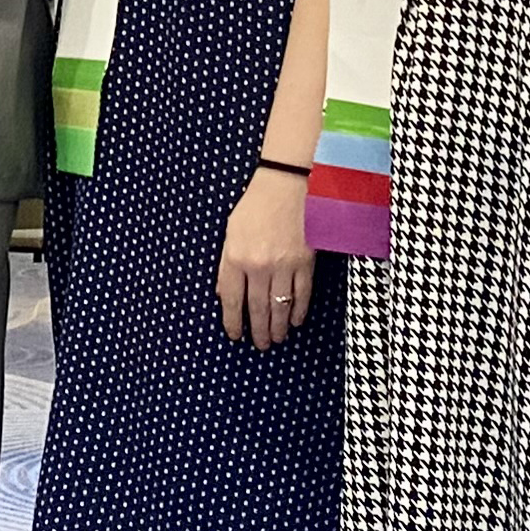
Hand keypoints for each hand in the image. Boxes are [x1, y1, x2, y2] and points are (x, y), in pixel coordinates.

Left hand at [214, 169, 315, 350]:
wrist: (288, 184)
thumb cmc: (256, 206)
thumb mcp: (231, 232)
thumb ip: (227, 264)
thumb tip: (224, 294)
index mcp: (235, 257)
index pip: (231, 299)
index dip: (233, 321)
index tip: (234, 335)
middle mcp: (258, 265)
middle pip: (256, 308)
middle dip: (258, 331)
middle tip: (260, 345)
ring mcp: (284, 265)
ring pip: (280, 306)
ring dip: (278, 327)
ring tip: (276, 339)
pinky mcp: (306, 262)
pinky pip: (302, 294)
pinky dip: (299, 311)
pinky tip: (296, 321)